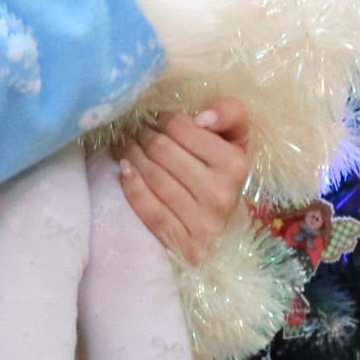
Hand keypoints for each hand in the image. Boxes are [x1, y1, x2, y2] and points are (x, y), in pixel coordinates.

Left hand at [114, 97, 251, 262]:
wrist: (229, 227)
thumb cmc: (226, 172)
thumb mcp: (236, 138)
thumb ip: (228, 112)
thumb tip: (201, 119)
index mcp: (234, 163)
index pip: (182, 128)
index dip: (162, 119)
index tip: (152, 118)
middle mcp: (220, 193)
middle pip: (162, 150)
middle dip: (142, 136)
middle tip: (131, 131)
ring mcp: (204, 223)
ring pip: (154, 178)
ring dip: (131, 156)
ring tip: (124, 146)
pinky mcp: (187, 246)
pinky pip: (150, 211)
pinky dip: (132, 188)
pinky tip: (124, 172)